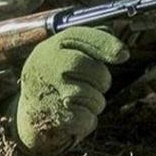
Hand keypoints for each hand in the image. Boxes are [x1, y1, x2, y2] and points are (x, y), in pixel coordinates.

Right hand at [14, 27, 128, 155]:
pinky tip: (75, 116)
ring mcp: (49, 92)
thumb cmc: (56, 81)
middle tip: (101, 84)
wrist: (31, 117)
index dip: (104, 43)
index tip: (123, 54)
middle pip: (89, 67)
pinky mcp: (55, 118)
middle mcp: (46, 67)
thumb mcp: (64, 56)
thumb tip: (115, 39)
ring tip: (81, 102)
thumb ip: (88, 42)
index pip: (77, 36)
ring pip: (92, 96)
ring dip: (96, 102)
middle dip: (102, 78)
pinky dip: (88, 120)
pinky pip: (88, 118)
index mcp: (49, 48)